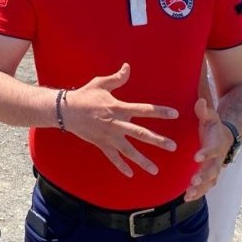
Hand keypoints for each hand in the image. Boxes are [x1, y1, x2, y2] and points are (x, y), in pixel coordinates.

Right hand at [64, 63, 178, 177]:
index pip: (144, 109)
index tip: (175, 114)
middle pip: (141, 133)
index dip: (160, 111)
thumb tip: (127, 67)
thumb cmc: (84, 95)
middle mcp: (116, 124)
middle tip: (173, 147)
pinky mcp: (101, 144)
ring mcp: (109, 136)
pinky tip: (131, 174)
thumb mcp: (100, 84)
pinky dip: (121, 166)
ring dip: (143, 161)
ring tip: (155, 170)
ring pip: (129, 151)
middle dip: (158, 140)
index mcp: (118, 107)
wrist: (66, 111)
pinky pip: (113, 157)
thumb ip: (117, 78)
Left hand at [184, 98, 231, 201]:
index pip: (213, 150)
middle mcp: (218, 158)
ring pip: (210, 181)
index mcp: (218, 143)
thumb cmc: (214, 124)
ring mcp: (215, 168)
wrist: (225, 135)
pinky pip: (206, 186)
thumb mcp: (210, 115)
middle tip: (194, 181)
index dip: (206, 153)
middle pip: (214, 170)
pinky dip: (198, 192)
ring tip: (188, 194)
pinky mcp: (210, 174)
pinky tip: (186, 198)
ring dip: (200, 188)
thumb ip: (204, 110)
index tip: (196, 157)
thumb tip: (200, 101)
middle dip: (204, 176)